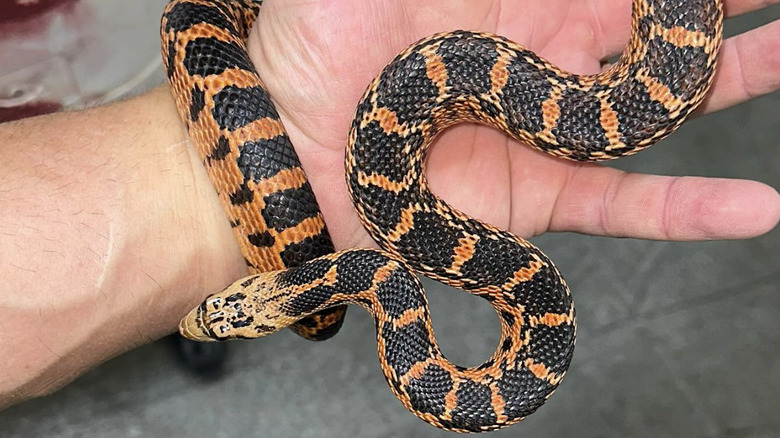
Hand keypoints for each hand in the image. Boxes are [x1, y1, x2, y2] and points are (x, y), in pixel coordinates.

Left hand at [248, 0, 779, 248]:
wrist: (287, 151)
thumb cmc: (314, 42)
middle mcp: (546, 57)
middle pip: (654, 27)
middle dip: (714, 10)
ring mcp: (545, 132)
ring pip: (658, 109)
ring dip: (733, 84)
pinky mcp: (535, 199)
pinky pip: (624, 205)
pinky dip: (686, 210)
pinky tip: (754, 207)